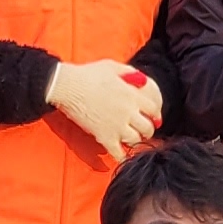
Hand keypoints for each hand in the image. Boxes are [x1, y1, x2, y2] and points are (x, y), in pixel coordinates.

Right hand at [46, 59, 164, 158]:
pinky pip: (118, 153)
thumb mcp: (113, 66)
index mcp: (132, 94)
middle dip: (148, 130)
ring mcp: (116, 126)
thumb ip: (130, 72)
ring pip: (136, 141)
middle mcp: (128, 111)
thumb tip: (143, 80)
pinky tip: (123, 155)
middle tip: (144, 130)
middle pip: (148, 128)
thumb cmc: (88, 74)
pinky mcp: (104, 136)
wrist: (67, 86)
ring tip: (132, 139)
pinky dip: (122, 157)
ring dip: (136, 141)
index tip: (154, 117)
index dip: (155, 114)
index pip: (154, 109)